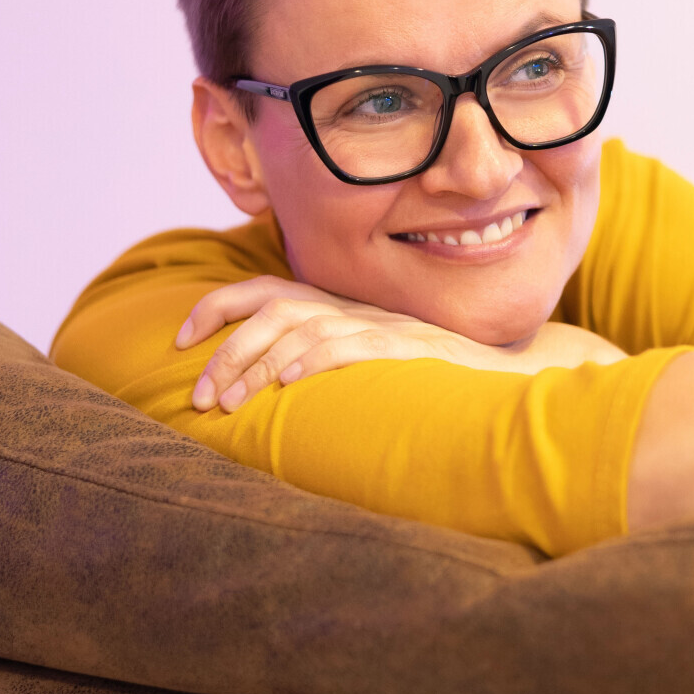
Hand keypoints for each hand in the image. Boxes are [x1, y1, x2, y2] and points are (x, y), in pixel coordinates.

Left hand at [177, 276, 623, 411]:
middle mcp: (358, 309)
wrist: (515, 380)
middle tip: (200, 398)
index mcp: (343, 310)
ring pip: (304, 329)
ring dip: (258, 365)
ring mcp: (385, 326)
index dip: (217, 308)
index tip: (178, 341)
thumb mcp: (371, 368)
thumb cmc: (438, 383)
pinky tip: (289, 381)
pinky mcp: (410, 349)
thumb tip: (263, 392)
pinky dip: (315, 359)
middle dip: (227, 352)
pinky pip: (353, 346)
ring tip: (229, 402)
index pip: (266, 292)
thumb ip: (326, 365)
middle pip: (275, 311)